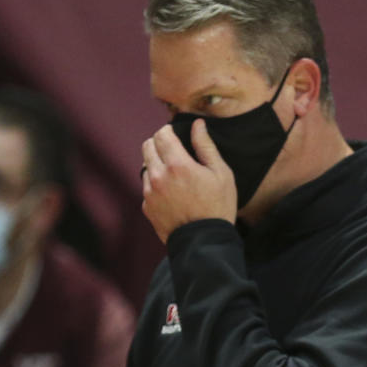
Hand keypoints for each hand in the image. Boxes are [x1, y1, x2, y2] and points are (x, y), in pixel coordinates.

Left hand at [141, 118, 236, 241]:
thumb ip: (205, 146)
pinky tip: (172, 193)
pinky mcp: (147, 207)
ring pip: (146, 166)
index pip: (161, 134)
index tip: (176, 135)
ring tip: (175, 175)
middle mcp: (158, 177)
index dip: (169, 131)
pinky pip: (146, 188)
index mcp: (178, 165)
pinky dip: (155, 185)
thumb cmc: (217, 207)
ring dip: (157, 164)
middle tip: (173, 150)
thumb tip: (197, 125)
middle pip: (147, 146)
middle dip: (159, 143)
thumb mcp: (220, 173)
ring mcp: (149, 193)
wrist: (204, 242)